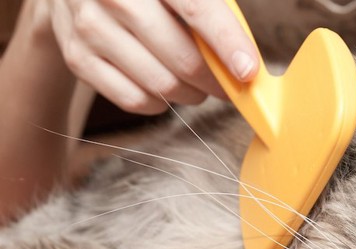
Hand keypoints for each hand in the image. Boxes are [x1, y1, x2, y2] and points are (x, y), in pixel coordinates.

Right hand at [46, 0, 259, 113]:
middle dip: (215, 81)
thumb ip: (209, 8)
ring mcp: (91, 27)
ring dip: (191, 94)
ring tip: (197, 83)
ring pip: (162, 85)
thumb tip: (243, 56)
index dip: (228, 44)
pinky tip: (165, 87)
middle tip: (228, 84)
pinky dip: (160, 103)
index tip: (248, 72)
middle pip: (183, 59)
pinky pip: (134, 99)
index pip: (197, 10)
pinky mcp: (78, 58)